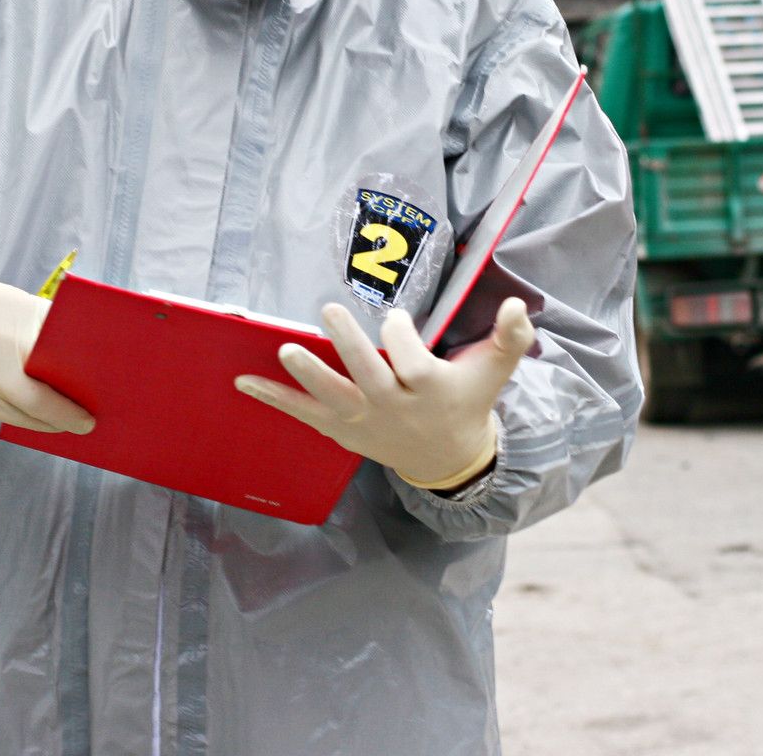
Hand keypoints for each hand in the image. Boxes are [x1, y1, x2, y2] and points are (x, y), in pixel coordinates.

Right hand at [0, 282, 94, 433]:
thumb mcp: (0, 302)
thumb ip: (34, 320)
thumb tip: (78, 352)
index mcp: (7, 312)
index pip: (56, 343)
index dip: (82, 368)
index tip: (102, 381)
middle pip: (39, 390)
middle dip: (67, 410)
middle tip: (88, 420)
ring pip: (21, 411)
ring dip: (50, 422)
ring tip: (72, 424)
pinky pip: (2, 417)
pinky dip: (27, 422)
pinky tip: (43, 422)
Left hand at [235, 298, 535, 490]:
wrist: (445, 457)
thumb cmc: (466, 401)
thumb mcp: (494, 371)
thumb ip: (512, 338)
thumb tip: (519, 305)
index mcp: (431, 390)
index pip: (410, 356)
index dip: (400, 332)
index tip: (395, 317)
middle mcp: (395, 407)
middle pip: (369, 375)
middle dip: (348, 345)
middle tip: (329, 311)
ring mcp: (364, 421)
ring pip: (333, 397)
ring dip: (307, 373)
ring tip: (285, 348)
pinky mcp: (340, 429)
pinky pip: (303, 414)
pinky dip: (273, 398)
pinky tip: (243, 381)